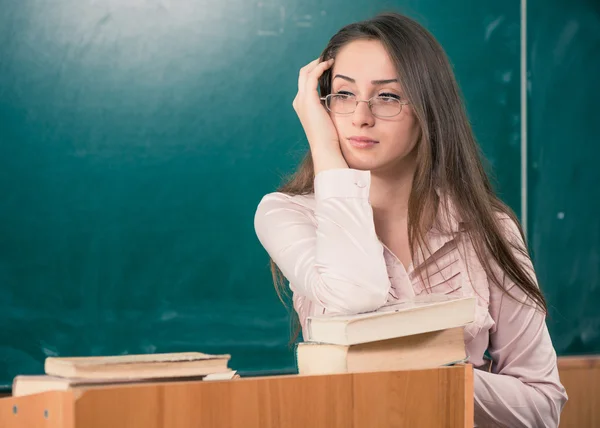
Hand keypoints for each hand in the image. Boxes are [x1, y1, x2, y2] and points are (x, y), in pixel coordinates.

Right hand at [292, 58, 347, 173]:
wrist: (326, 148)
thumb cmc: (331, 138)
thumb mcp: (330, 118)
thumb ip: (332, 107)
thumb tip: (345, 100)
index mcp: (302, 105)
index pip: (306, 81)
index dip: (316, 71)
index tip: (331, 65)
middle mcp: (299, 101)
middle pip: (303, 73)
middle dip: (316, 63)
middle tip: (331, 57)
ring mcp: (302, 100)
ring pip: (306, 71)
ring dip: (318, 62)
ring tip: (332, 57)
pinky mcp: (308, 99)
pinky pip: (312, 76)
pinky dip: (320, 67)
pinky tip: (331, 64)